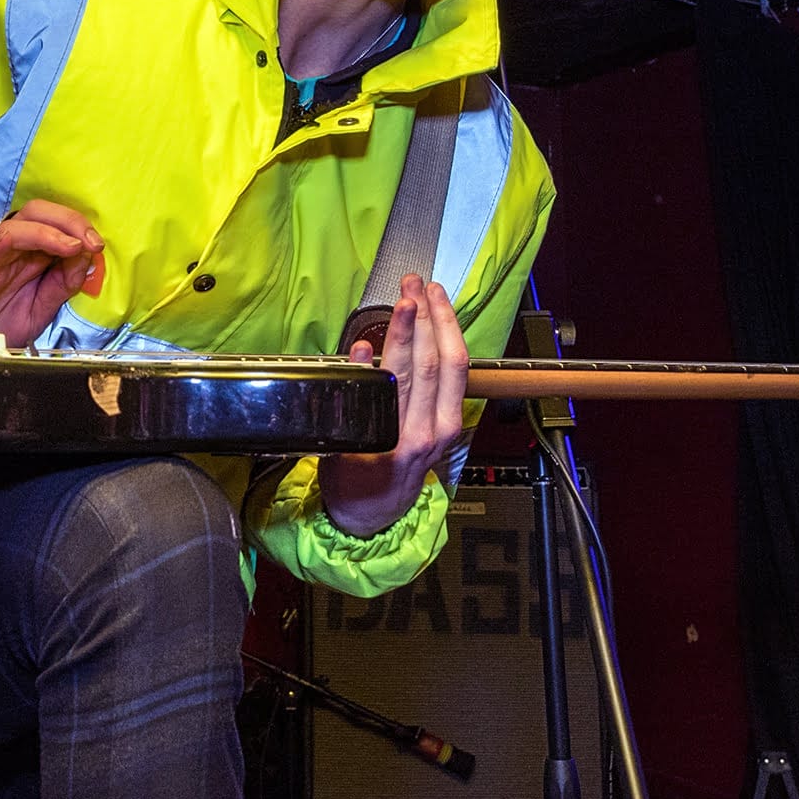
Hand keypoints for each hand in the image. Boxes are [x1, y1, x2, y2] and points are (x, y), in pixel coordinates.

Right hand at [0, 199, 105, 347]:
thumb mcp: (41, 310)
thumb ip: (63, 285)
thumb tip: (88, 259)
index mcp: (27, 256)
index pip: (54, 224)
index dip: (80, 228)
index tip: (98, 246)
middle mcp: (11, 250)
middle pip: (39, 212)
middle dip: (72, 220)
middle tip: (93, 241)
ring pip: (21, 221)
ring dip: (56, 227)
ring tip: (77, 244)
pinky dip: (29, 236)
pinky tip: (54, 244)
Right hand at [319, 274, 466, 537]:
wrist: (373, 516)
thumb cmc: (349, 480)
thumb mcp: (339, 442)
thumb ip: (353, 395)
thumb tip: (362, 350)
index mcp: (396, 437)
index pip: (407, 373)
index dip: (406, 332)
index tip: (403, 300)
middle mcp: (429, 432)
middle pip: (436, 362)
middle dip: (426, 315)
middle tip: (414, 282)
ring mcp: (446, 430)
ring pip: (456, 366)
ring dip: (444, 323)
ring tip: (431, 292)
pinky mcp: (453, 427)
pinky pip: (459, 377)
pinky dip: (450, 343)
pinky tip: (440, 321)